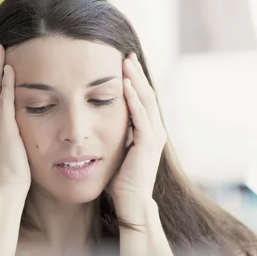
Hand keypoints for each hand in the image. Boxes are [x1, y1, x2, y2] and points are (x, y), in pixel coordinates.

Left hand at [108, 53, 166, 204]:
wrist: (131, 203)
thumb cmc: (121, 180)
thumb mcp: (118, 150)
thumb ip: (116, 134)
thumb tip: (101, 121)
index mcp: (148, 130)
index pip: (142, 98)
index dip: (134, 79)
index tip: (123, 62)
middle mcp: (155, 130)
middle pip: (147, 93)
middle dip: (136, 73)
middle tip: (126, 53)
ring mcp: (154, 136)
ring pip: (146, 100)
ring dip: (136, 80)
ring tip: (126, 62)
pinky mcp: (147, 144)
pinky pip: (141, 117)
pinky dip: (133, 100)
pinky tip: (125, 85)